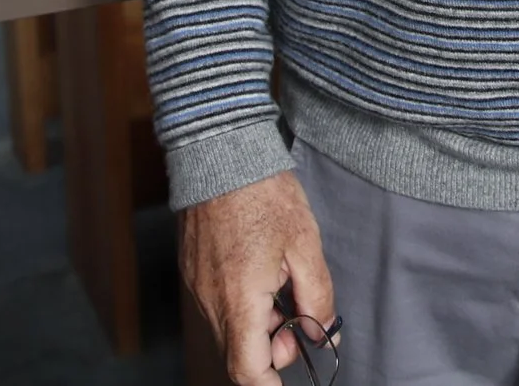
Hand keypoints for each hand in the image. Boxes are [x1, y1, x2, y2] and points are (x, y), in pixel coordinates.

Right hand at [180, 171, 336, 384]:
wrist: (221, 154)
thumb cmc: (264, 195)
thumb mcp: (305, 245)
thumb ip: (317, 297)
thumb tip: (324, 333)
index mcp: (240, 300)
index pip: (248, 371)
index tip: (289, 382)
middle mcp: (212, 302)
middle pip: (239, 355)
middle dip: (273, 351)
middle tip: (300, 320)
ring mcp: (198, 288)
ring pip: (229, 332)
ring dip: (259, 328)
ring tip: (283, 289)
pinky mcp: (194, 273)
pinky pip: (219, 308)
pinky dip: (243, 308)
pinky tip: (263, 277)